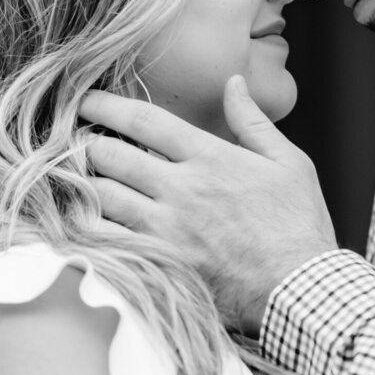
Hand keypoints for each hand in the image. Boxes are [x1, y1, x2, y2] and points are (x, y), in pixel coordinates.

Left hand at [79, 77, 337, 332]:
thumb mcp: (290, 164)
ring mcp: (165, 230)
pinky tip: (83, 223)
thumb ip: (254, 122)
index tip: (85, 101)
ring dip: (83, 185)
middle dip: (86, 144)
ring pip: (100, 197)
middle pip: (110, 155)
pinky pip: (106, 241)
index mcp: (210, 158)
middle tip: (75, 142)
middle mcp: (180, 190)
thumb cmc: (300, 228)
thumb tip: (234, 83)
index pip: (143, 121)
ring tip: (75, 180)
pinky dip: (89, 228)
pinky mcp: (158, 265)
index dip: (106, 105)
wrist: (299, 291)